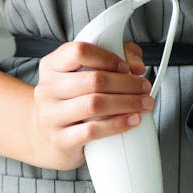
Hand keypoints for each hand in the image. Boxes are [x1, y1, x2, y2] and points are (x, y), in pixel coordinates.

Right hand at [28, 42, 150, 169]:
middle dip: (127, 84)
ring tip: (144, 104)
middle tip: (145, 88)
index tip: (126, 67)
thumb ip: (116, 58)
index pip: (79, 51)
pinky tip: (133, 121)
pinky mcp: (61, 140)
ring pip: (94, 104)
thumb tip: (137, 66)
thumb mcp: (84, 76)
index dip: (108, 57)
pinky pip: (92, 131)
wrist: (47, 138)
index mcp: (52, 66)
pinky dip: (118, 125)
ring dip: (127, 103)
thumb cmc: (72, 102)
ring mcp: (51, 116)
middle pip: (94, 80)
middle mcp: (48, 89)